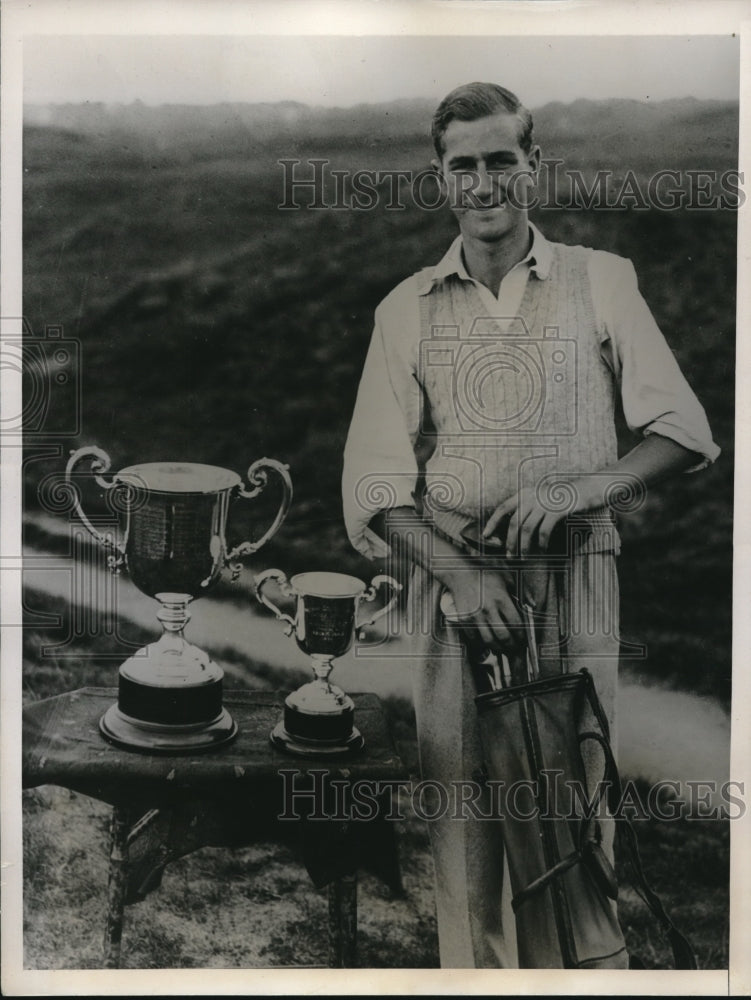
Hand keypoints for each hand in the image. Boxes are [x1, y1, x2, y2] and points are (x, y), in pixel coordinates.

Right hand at [442, 567, 522, 651]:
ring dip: (498, 648)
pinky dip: (482, 643)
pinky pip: (474, 638)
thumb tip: (532, 605)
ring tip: (503, 648)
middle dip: (512, 646)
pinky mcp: (464, 619)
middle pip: (503, 637)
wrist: (460, 572)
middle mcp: (488, 609)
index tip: (524, 639)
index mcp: (501, 599)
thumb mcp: (508, 576)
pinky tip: (488, 641)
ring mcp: (475, 615)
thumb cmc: (486, 572)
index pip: (516, 624)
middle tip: (515, 648)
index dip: (522, 636)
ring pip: (489, 640)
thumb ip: (522, 591)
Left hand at [483, 477, 602, 556]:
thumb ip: (527, 509)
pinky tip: (541, 550)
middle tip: (508, 555)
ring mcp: (544, 504)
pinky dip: (541, 543)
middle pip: (514, 523)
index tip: (485, 535)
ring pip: (527, 529)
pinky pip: (544, 531)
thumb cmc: (560, 499)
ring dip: (523, 546)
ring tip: (522, 557)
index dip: (492, 522)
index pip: (503, 508)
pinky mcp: (557, 511)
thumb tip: (512, 529)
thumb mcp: (540, 499)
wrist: (584, 490)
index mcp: (524, 493)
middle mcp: (532, 497)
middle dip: (509, 541)